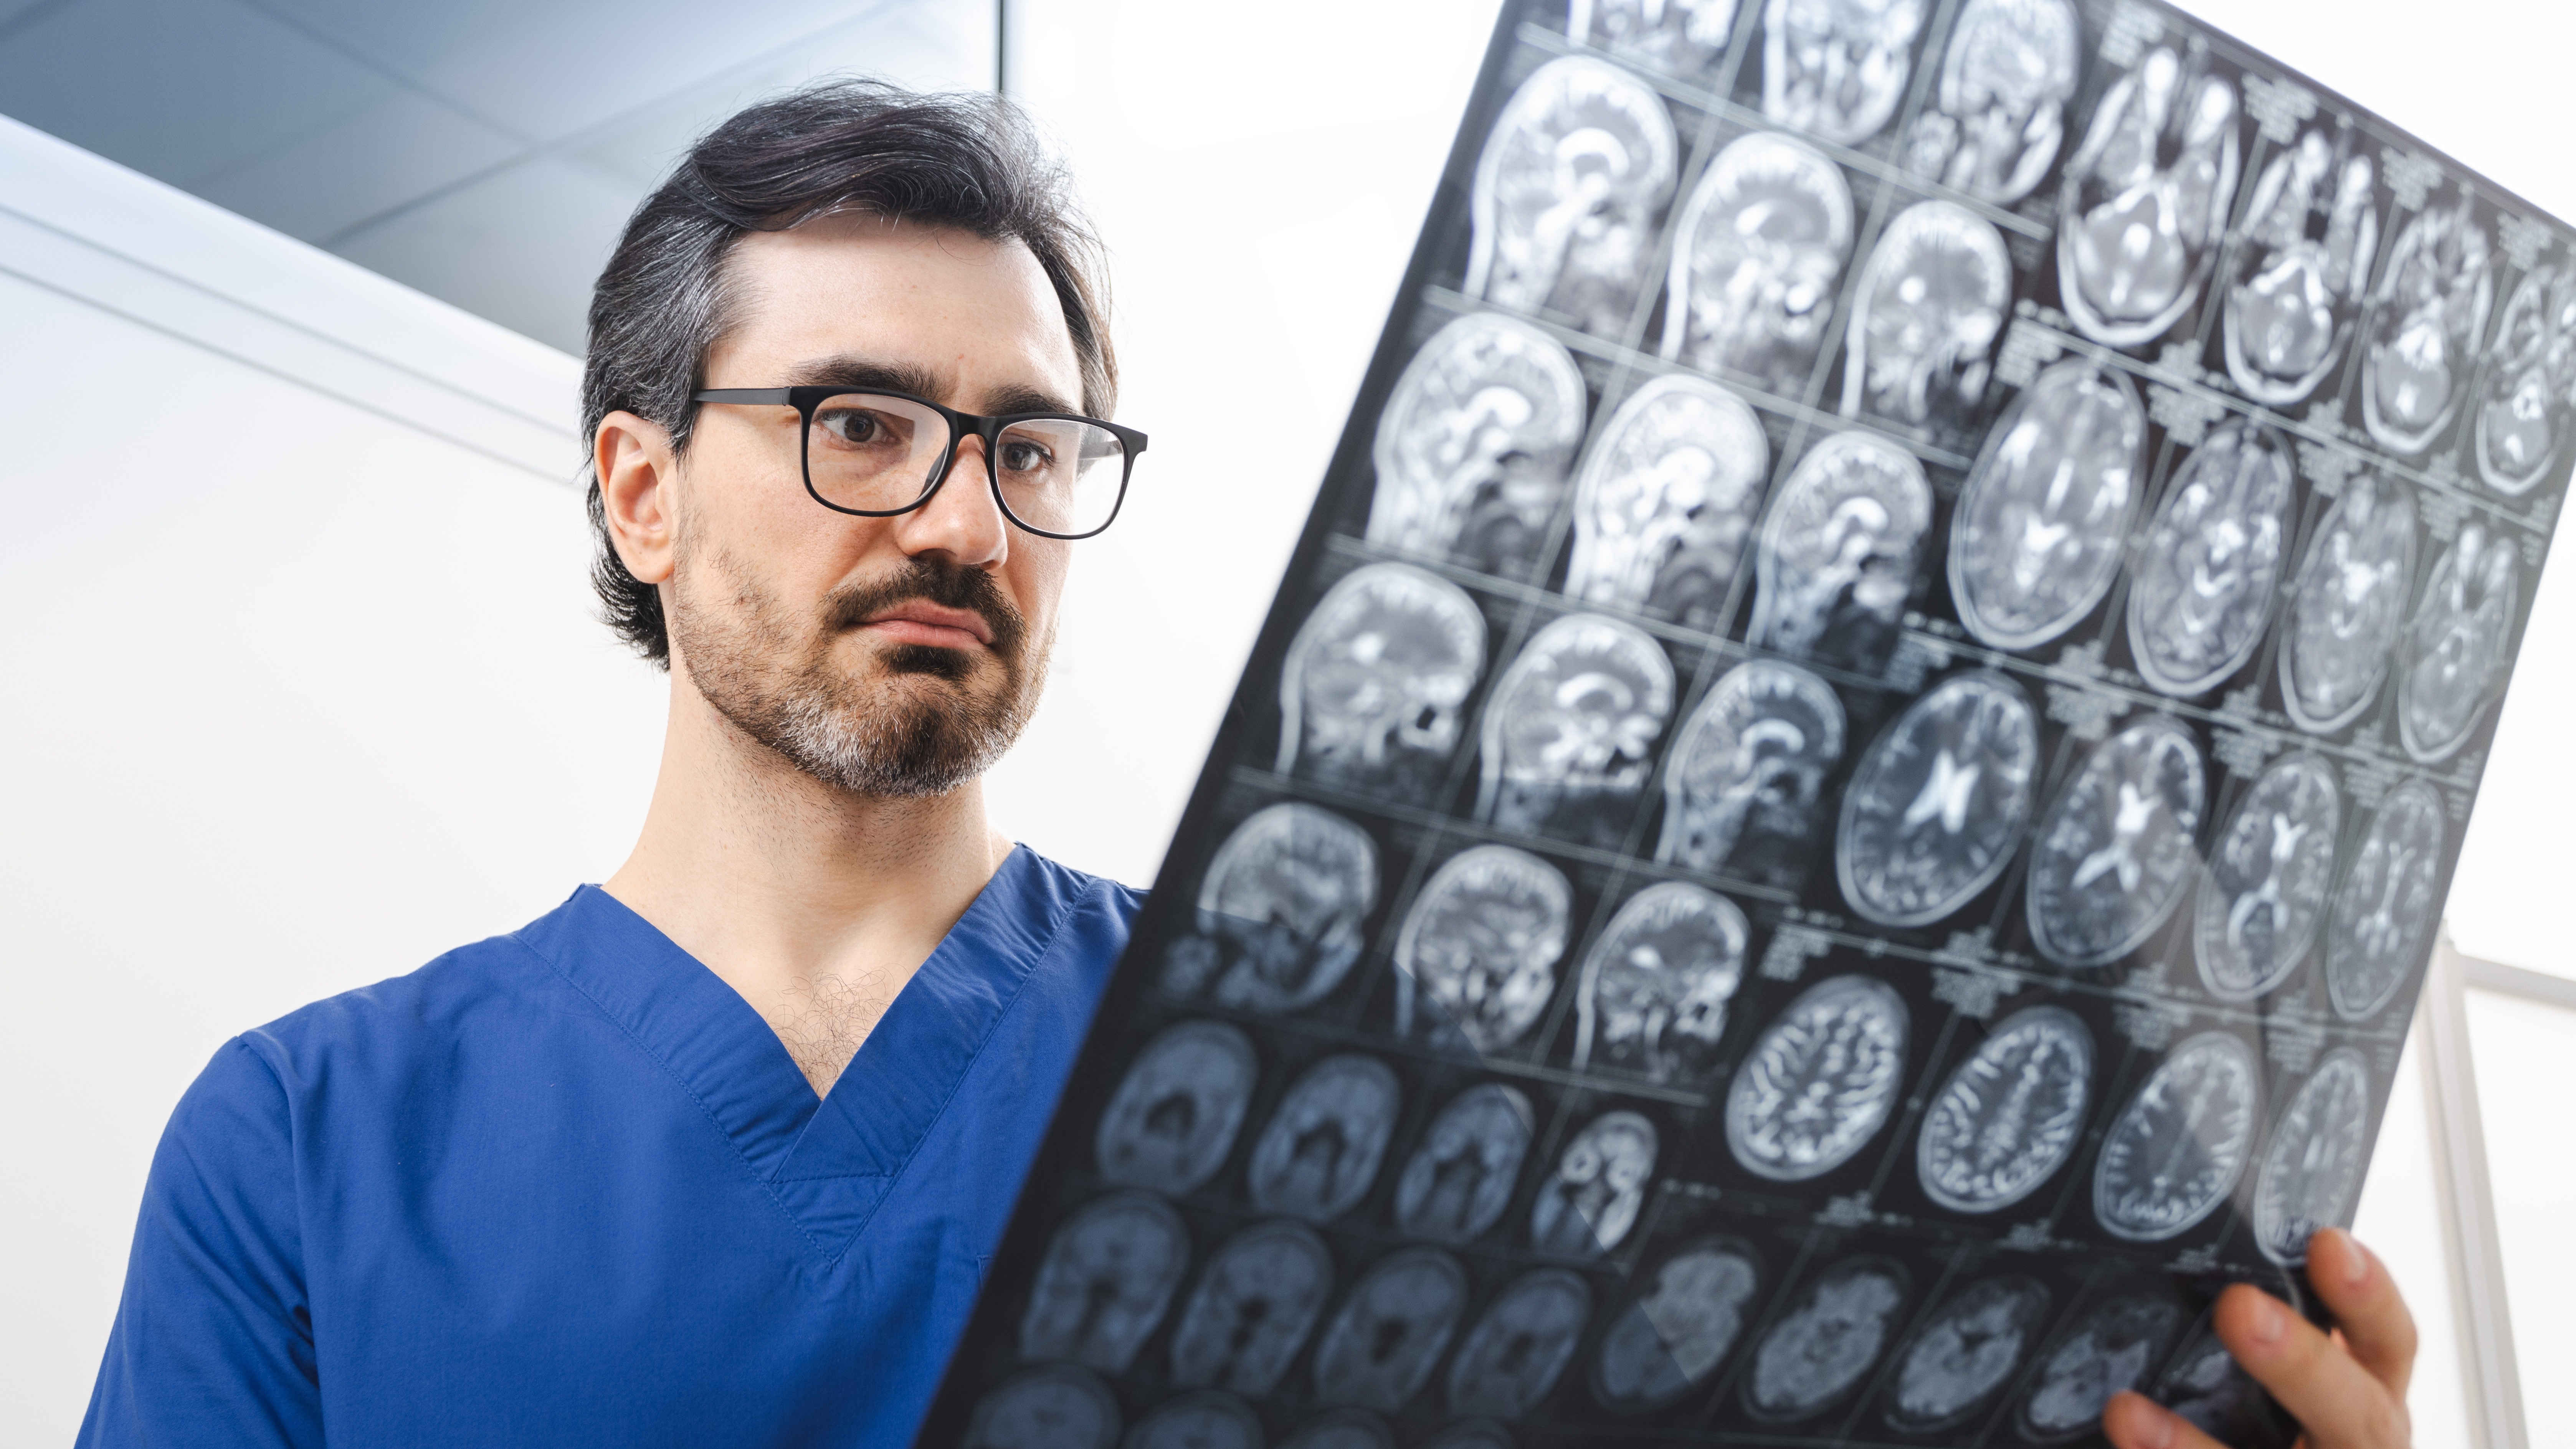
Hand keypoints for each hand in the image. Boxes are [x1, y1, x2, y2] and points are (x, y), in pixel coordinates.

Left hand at [2104, 1227, 2414, 1448]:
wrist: (2241, 1448)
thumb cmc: (2266, 1423)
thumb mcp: (2281, 1380)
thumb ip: (2264, 1330)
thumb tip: (2185, 1261)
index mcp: (2367, 1400)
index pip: (2388, 1343)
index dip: (2368, 1296)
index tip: (2327, 1243)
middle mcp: (2357, 1447)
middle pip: (2352, 1415)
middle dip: (2301, 1363)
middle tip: (2238, 1308)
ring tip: (2125, 1412)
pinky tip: (2123, 1441)